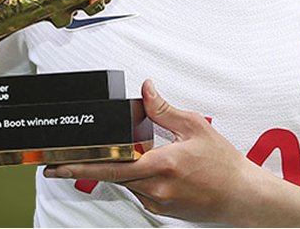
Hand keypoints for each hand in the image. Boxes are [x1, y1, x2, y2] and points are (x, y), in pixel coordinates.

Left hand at [43, 80, 267, 223]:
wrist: (243, 197)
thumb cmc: (224, 164)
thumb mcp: (194, 127)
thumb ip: (164, 109)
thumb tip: (146, 89)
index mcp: (160, 165)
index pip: (110, 166)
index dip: (79, 166)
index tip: (56, 165)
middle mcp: (154, 189)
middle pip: (113, 174)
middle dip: (100, 161)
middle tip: (78, 153)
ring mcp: (157, 203)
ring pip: (126, 182)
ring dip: (126, 167)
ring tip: (149, 153)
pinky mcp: (161, 211)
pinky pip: (140, 191)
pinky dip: (140, 177)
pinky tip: (159, 167)